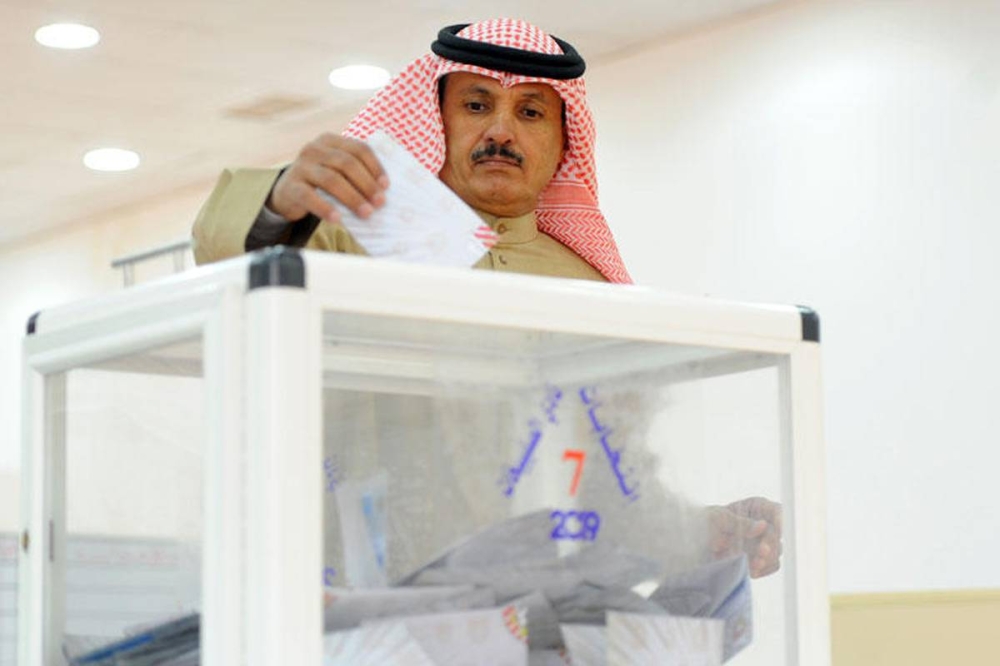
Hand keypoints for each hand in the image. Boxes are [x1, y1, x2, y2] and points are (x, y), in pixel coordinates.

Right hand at [268, 133, 389, 223]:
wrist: (287, 194)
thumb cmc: (321, 183)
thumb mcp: (337, 171)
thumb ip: (356, 174)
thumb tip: (383, 193)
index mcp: (330, 141)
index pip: (358, 149)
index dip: (375, 167)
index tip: (386, 186)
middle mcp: (314, 149)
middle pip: (346, 164)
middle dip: (366, 184)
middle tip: (380, 203)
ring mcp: (301, 166)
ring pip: (331, 180)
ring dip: (352, 198)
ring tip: (366, 213)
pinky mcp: (290, 186)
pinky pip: (309, 197)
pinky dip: (325, 208)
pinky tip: (338, 219)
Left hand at [707, 496, 782, 578]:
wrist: (694, 541)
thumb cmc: (705, 522)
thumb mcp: (719, 518)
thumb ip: (741, 523)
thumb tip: (763, 525)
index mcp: (756, 508)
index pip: (776, 511)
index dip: (780, 519)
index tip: (776, 528)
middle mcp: (763, 524)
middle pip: (777, 535)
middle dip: (770, 544)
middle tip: (760, 553)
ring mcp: (762, 542)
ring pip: (776, 552)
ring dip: (767, 560)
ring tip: (754, 565)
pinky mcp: (759, 558)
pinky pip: (771, 565)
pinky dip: (764, 569)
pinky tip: (753, 572)